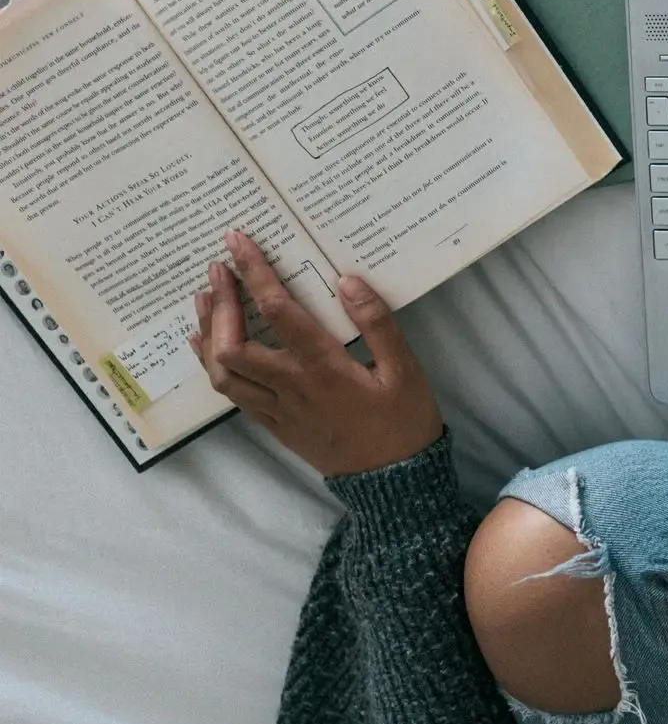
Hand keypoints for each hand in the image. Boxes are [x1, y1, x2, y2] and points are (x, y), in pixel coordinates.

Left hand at [189, 230, 443, 476]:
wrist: (393, 481)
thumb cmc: (403, 420)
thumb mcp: (405, 369)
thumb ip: (377, 323)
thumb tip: (346, 280)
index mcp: (321, 367)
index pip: (277, 312)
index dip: (254, 273)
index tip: (238, 242)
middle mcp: (289, 387)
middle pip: (232, 344)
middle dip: (220, 303)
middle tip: (217, 269)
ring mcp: (276, 410)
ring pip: (221, 372)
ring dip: (208, 332)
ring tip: (206, 300)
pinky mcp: (274, 425)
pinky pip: (232, 394)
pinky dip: (213, 365)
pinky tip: (209, 346)